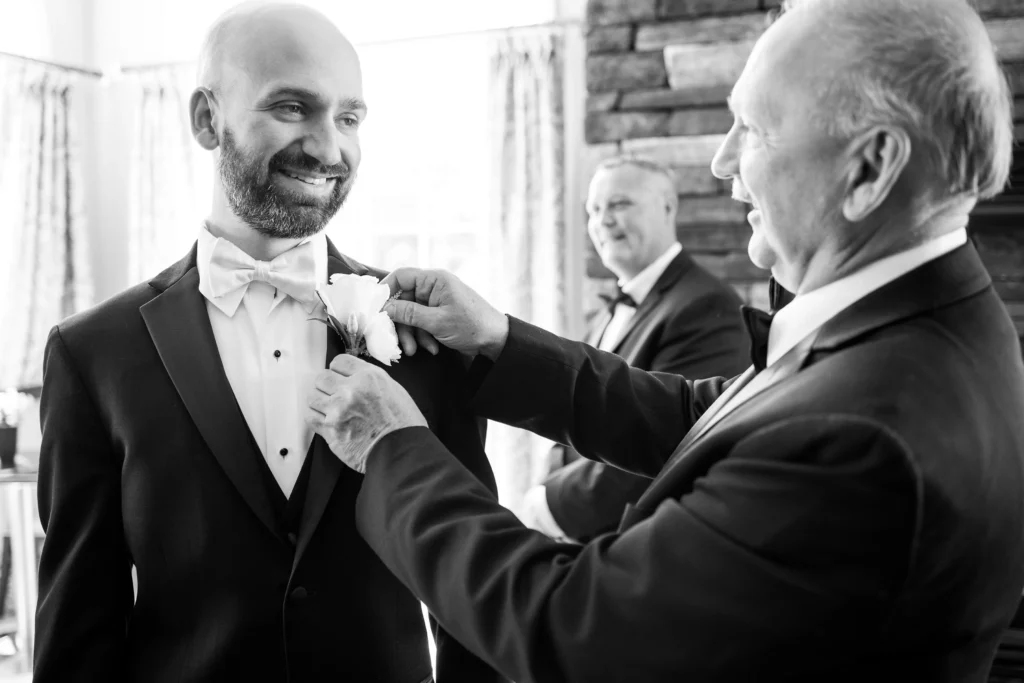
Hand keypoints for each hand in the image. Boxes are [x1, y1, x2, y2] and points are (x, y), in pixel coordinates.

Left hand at [306, 354, 426, 472]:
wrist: (402, 451)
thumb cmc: (404, 424)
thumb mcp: (394, 390)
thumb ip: (370, 381)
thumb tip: (353, 379)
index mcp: (369, 377)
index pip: (339, 361)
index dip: (338, 371)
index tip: (340, 378)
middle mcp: (351, 390)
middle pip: (322, 377)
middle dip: (327, 386)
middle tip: (334, 395)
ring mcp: (338, 410)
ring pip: (313, 396)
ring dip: (320, 402)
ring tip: (329, 409)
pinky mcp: (330, 430)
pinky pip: (310, 416)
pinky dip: (315, 417)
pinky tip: (325, 420)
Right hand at [382, 267, 509, 359]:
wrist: (496, 341)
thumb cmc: (472, 326)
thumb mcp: (437, 322)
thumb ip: (409, 314)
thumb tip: (385, 308)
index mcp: (434, 280)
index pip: (401, 276)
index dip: (386, 291)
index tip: (376, 310)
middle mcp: (433, 288)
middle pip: (403, 300)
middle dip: (401, 323)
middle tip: (399, 342)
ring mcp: (435, 302)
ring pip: (410, 315)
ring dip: (411, 334)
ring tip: (416, 350)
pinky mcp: (438, 316)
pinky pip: (421, 324)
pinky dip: (423, 337)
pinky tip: (432, 348)